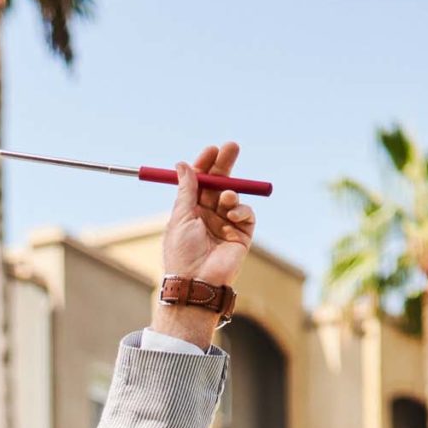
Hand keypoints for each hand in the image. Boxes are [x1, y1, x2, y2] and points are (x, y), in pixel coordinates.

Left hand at [160, 141, 255, 285]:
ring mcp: (226, 225)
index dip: (205, 165)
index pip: (200, 182)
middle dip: (225, 165)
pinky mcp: (241, 235)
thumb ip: (186, 189)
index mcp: (191, 211)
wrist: (197, 281)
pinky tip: (233, 213)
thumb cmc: (182, 252)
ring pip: (233, 197)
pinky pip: (247, 214)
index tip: (211, 150)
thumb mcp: (181, 216)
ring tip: (226, 197)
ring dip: (230, 191)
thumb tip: (183, 165)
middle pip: (219, 184)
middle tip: (232, 147)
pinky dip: (241, 209)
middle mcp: (208, 216)